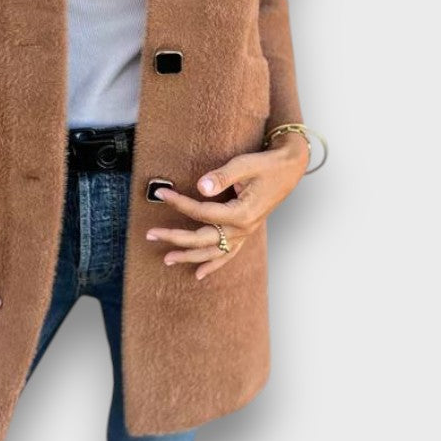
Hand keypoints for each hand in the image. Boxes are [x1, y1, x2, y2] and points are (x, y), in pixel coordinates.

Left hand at [145, 133, 310, 279]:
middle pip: (202, 238)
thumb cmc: (267, 165)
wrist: (289, 169)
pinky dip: (213, 265)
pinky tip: (198, 275)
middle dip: (175, 238)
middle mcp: (243, 229)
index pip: (201, 212)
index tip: (161, 194)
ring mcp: (245, 234)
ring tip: (167, 259)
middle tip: (151, 234)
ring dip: (189, 257)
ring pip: (213, 252)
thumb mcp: (244, 165)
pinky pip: (228, 254)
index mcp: (241, 213)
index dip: (179, 203)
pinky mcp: (246, 232)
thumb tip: (200, 187)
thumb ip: (222, 177)